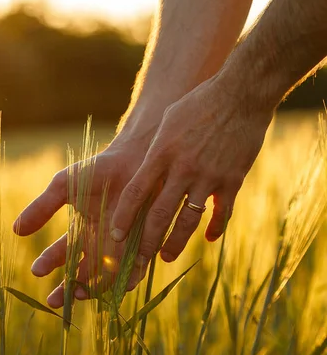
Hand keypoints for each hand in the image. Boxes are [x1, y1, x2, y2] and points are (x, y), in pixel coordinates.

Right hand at [13, 112, 159, 308]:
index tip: (36, 270)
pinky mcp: (142, 246)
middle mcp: (99, 246)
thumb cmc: (98, 170)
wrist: (134, 159)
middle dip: (67, 291)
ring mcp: (120, 248)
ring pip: (105, 279)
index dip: (48, 264)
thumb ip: (42, 208)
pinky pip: (133, 270)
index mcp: (80, 233)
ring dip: (93, 289)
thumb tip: (15, 230)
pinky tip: (116, 284)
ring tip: (80, 292)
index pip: (61, 255)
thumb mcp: (64, 187)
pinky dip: (124, 279)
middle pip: (81, 276)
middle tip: (54, 301)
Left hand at [110, 75, 273, 285]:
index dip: (123, 216)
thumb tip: (143, 170)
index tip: (113, 235)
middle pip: (159, 214)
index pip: (136, 192)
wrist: (241, 93)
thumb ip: (156, 150)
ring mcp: (208, 176)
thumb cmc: (199, 103)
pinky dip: (215, 228)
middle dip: (145, 241)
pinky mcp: (232, 180)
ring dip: (175, 242)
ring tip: (164, 257)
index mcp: (161, 154)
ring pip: (188, 220)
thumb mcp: (169, 121)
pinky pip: (222, 212)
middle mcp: (182, 169)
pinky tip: (209, 238)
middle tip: (136, 261)